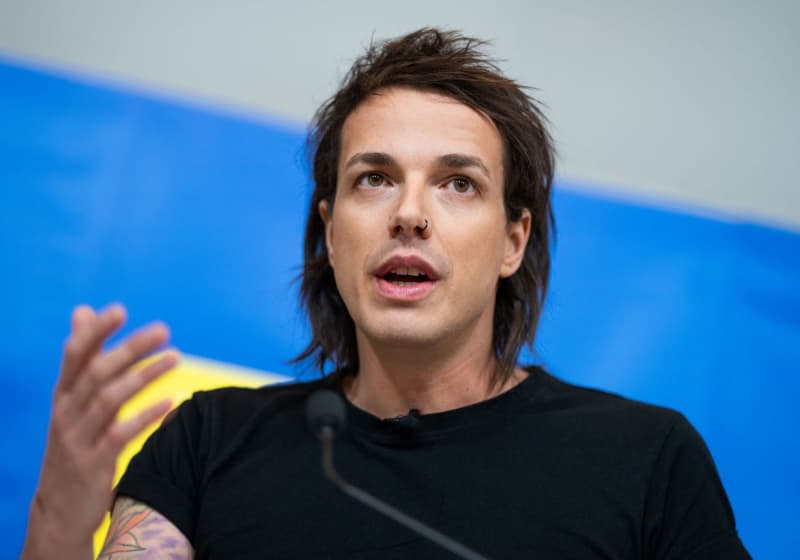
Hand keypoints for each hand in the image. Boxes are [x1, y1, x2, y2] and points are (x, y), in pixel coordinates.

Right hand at [22, 304, 177, 558]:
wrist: (59, 510)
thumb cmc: (75, 444)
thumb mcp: (72, 402)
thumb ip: (83, 359)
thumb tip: (82, 310)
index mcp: (63, 394)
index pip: (74, 355)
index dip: (95, 331)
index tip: (120, 309)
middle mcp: (66, 412)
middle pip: (97, 372)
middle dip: (130, 348)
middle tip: (163, 329)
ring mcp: (77, 438)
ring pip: (109, 399)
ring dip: (145, 376)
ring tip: (176, 358)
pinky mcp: (92, 463)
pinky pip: (120, 435)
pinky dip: (147, 416)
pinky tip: (173, 402)